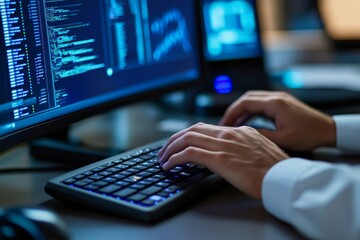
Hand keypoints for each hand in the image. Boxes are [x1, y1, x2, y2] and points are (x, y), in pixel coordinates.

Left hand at [158, 123, 288, 198]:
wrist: (283, 177)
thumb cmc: (274, 168)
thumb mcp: (258, 150)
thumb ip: (242, 146)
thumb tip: (230, 153)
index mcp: (238, 131)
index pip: (204, 127)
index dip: (187, 134)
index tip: (179, 142)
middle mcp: (228, 134)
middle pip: (192, 130)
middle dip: (174, 139)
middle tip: (165, 150)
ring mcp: (223, 145)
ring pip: (187, 139)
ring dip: (170, 148)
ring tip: (163, 158)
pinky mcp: (219, 158)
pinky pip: (189, 154)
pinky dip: (175, 158)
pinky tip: (169, 165)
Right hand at [220, 91, 335, 151]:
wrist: (328, 130)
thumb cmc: (309, 135)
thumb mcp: (282, 139)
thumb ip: (261, 134)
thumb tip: (243, 133)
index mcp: (274, 104)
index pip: (245, 103)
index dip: (231, 113)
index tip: (224, 124)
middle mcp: (276, 97)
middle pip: (246, 98)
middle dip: (234, 110)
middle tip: (226, 124)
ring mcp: (279, 98)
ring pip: (253, 99)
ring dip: (242, 110)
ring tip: (233, 124)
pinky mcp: (282, 102)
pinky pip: (261, 103)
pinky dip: (251, 111)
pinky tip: (247, 121)